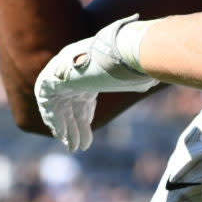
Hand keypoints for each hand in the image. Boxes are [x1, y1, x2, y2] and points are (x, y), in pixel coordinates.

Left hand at [35, 14, 157, 151]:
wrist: (110, 53)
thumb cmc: (124, 63)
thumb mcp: (131, 74)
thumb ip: (136, 80)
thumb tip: (153, 82)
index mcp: (89, 71)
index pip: (83, 97)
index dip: (86, 117)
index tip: (88, 135)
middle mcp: (73, 75)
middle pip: (72, 106)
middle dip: (76, 128)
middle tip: (80, 146)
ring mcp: (60, 78)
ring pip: (60, 109)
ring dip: (67, 130)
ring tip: (74, 147)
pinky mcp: (49, 83)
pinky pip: (49, 107)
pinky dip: (56, 122)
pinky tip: (63, 137)